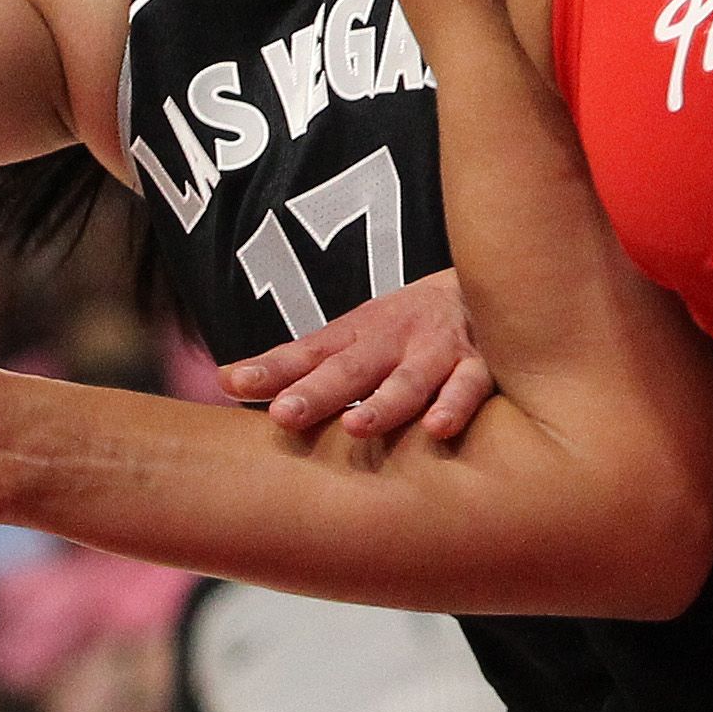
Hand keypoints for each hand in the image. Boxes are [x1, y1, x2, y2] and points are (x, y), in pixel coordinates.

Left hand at [220, 271, 495, 443]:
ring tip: (356, 426)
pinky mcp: (480, 366)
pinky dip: (455, 404)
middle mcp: (392, 340)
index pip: (306, 354)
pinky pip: (469, 387)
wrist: (489, 284)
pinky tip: (439, 427)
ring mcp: (436, 352)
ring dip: (383, 403)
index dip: (271, 370)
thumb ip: (294, 364)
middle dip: (318, 392)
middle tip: (285, 414)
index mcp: (356, 334)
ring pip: (408, 381)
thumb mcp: (351, 338)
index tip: (233, 384)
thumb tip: (224, 381)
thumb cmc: (406, 328)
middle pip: (351, 369)